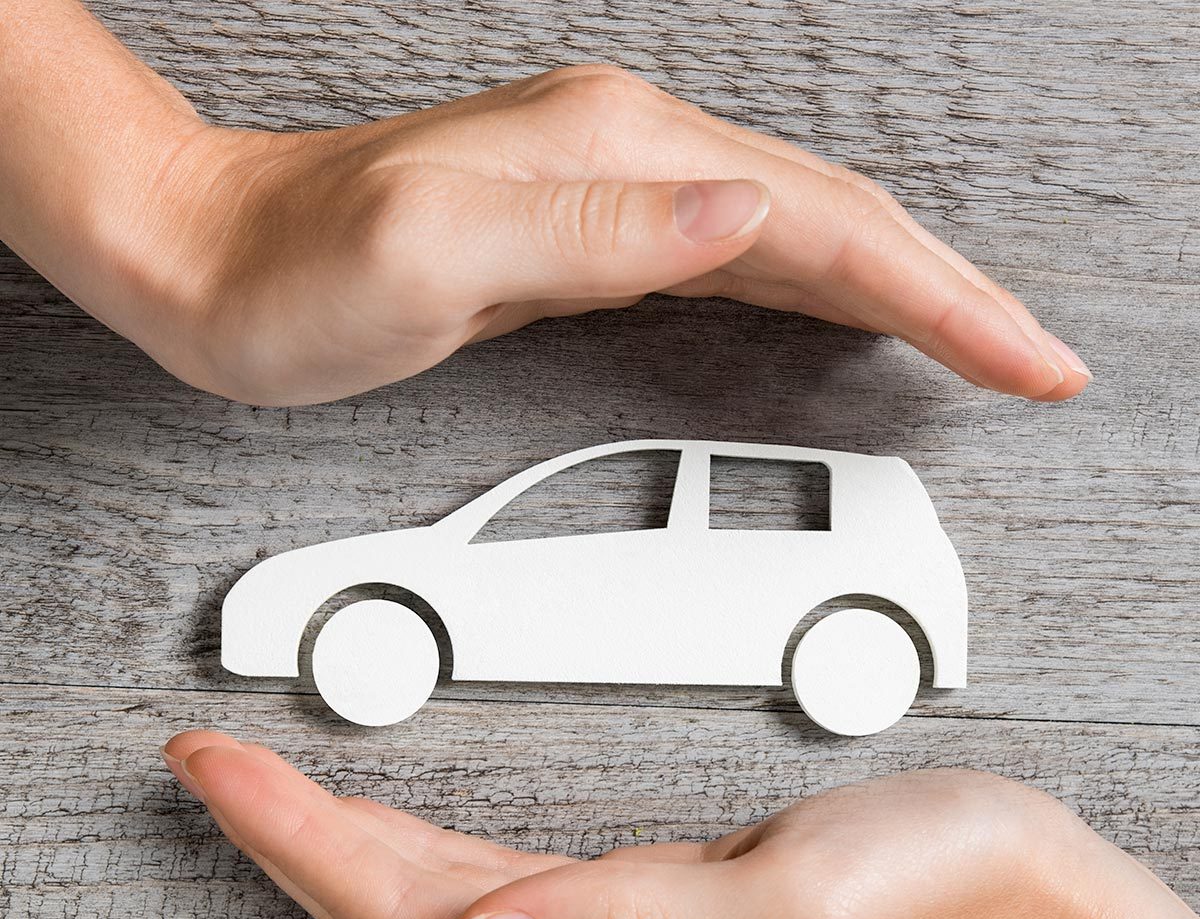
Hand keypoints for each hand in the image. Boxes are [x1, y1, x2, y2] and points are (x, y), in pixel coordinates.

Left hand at [0, 6, 1090, 403]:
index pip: (823, 226)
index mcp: (618, 158)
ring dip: (896, 292)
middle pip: (835, 222)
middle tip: (1033, 358)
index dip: (938, 294)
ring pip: (797, 242)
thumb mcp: (432, 250)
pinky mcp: (588, 239)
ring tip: (973, 341)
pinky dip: (812, 296)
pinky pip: (736, 265)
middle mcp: (630, 159)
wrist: (211, 259)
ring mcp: (613, 196)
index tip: (1022, 354)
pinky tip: (839, 319)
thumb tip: (747, 216)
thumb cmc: (296, 273)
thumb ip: (594, 229)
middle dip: (949, 292)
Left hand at [162, 731, 1199, 918]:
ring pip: (427, 904)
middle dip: (290, 840)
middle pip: (394, 918)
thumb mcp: (789, 911)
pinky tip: (380, 824)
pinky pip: (481, 886)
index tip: (225, 773)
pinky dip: (409, 847)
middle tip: (212, 766)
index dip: (301, 844)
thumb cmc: (933, 898)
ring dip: (335, 844)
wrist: (1018, 907)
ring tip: (263, 788)